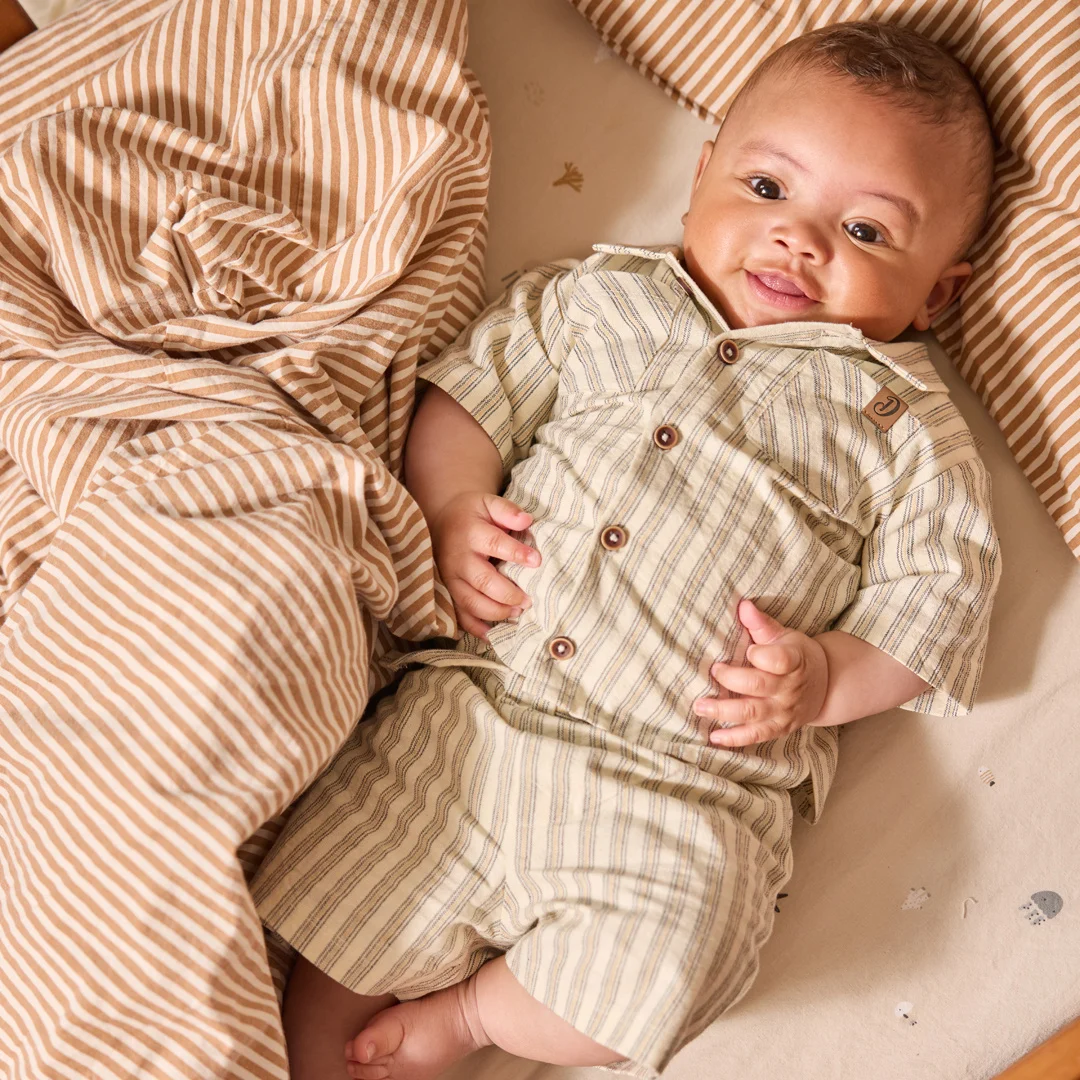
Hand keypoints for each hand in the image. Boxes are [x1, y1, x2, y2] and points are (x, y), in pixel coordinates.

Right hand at [428, 492, 540, 639]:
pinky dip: (475, 628)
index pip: (495, 544)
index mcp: (471, 533)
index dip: (517, 553)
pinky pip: (459, 614)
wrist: (441, 521)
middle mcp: (459, 558)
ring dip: (495, 612)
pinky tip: (492, 634)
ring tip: (517, 613)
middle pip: (483, 581)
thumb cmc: (472, 514)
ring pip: (470, 602)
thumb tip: (527, 521)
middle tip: (528, 599)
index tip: (537, 561)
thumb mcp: (487, 503)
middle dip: (508, 593)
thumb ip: (507, 511)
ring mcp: (451, 578)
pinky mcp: (448, 592)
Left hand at [694, 599, 828, 747]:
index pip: (778, 660)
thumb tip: (743, 605)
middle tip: (712, 672)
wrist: (825, 686)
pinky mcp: (779, 728)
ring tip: (700, 706)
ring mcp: (784, 711)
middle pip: (757, 686)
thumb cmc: (797, 655)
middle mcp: (789, 688)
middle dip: (731, 680)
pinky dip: (734, 738)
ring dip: (723, 711)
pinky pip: (755, 736)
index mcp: (794, 661)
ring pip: (752, 714)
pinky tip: (714, 737)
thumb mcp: (785, 636)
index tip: (748, 650)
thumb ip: (762, 624)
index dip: (761, 655)